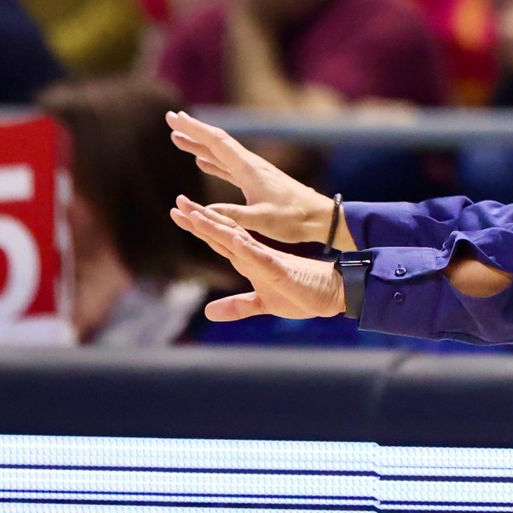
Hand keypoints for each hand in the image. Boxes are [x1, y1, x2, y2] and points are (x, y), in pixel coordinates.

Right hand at [166, 109, 340, 245]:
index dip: (194, 129)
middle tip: (171, 119)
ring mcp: (254, 174)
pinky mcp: (257, 183)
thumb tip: (200, 213)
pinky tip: (203, 162)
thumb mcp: (262, 219)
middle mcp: (251, 166)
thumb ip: (232, 216)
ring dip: (199, 146)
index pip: (217, 142)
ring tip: (177, 139)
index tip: (174, 116)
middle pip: (217, 143)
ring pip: (221, 154)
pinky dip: (212, 162)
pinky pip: (228, 168)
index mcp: (249, 169)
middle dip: (193, 131)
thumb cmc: (295, 219)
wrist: (321, 218)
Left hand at [171, 197, 345, 320]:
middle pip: (224, 233)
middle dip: (201, 219)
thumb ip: (237, 306)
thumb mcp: (262, 304)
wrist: (333, 293)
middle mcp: (256, 255)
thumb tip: (208, 312)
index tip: (179, 212)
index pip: (221, 240)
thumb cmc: (301, 293)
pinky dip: (247, 249)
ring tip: (198, 214)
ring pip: (238, 241)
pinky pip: (262, 258)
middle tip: (179, 201)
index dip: (200, 227)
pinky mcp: (282, 270)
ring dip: (218, 228)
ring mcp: (268, 261)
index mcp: (251, 261)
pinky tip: (234, 240)